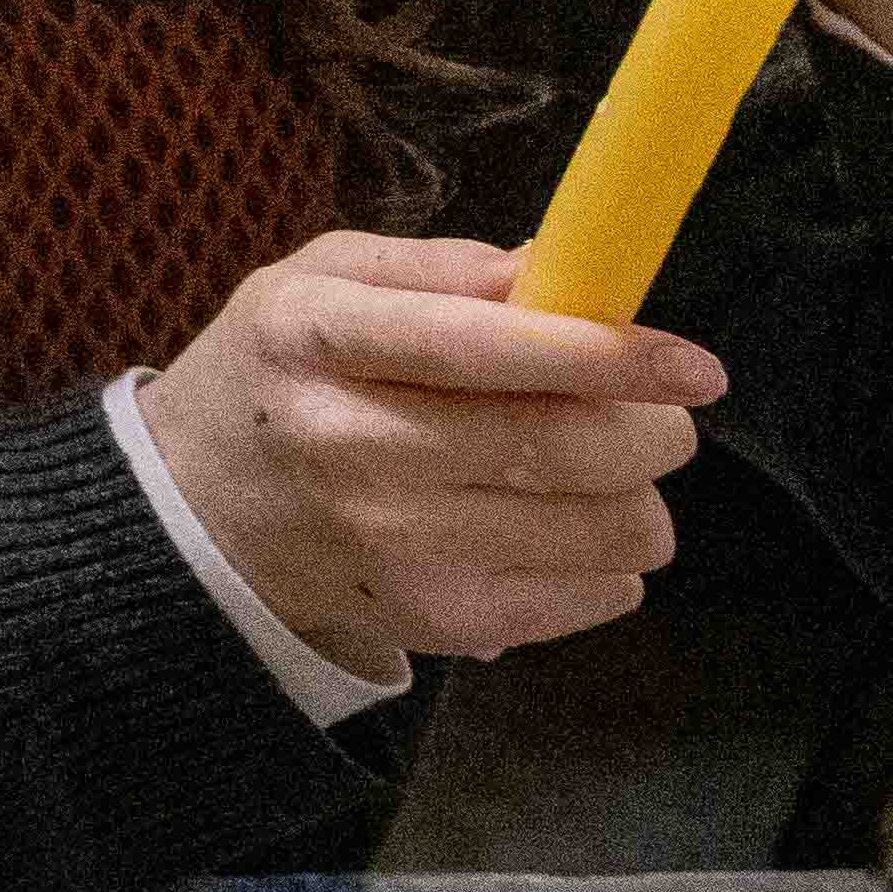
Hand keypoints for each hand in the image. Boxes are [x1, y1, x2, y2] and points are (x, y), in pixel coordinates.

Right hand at [135, 235, 710, 676]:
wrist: (198, 511)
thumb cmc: (281, 373)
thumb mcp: (323, 281)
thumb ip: (442, 269)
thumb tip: (568, 273)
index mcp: (314, 339)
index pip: (476, 348)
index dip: (601, 354)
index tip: (693, 365)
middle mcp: (347, 448)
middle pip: (558, 449)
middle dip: (650, 430)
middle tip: (659, 416)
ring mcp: (391, 548)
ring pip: (601, 532)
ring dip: (638, 497)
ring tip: (601, 473)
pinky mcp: (436, 621)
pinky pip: (595, 596)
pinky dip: (608, 558)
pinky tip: (556, 527)